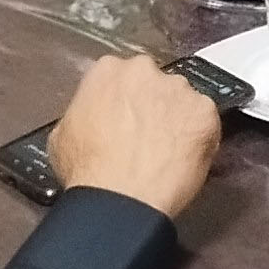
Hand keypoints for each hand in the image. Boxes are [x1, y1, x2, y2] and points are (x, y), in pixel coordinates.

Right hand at [45, 56, 221, 219]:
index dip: (124, 101)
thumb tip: (93, 119)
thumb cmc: (88, 171)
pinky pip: (205, 120)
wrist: (120, 198)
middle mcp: (145, 70)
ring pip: (182, 100)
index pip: (121, 76)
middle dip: (152, 104)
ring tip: (165, 152)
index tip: (124, 119)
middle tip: (146, 136)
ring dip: (177, 119)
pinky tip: (183, 158)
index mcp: (108, 70)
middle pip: (154, 83)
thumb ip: (84, 112)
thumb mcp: (63, 134)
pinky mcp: (205, 111)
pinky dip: (199, 137)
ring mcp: (179, 89)